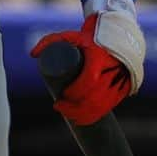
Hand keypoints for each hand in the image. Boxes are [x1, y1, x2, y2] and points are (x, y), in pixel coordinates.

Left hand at [30, 7, 144, 125]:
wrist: (119, 39)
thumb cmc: (89, 38)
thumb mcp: (70, 36)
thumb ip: (50, 41)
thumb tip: (32, 55)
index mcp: (99, 58)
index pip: (89, 80)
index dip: (75, 91)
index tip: (61, 96)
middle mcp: (112, 71)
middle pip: (94, 98)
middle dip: (75, 108)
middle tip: (59, 107)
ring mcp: (119, 82)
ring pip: (102, 106)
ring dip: (84, 115)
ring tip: (68, 115)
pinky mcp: (123, 89)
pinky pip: (109, 106)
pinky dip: (96, 115)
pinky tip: (83, 119)